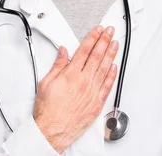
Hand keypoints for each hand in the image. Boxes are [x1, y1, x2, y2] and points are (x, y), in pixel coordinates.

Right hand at [33, 25, 118, 153]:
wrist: (52, 130)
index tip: (98, 30)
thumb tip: (63, 52)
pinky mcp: (97, 102)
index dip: (92, 38)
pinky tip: (114, 67)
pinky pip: (107, 85)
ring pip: (105, 68)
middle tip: (110, 31)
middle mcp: (84, 81)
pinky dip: (112, 75)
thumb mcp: (46, 82)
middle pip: (97, 56)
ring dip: (111, 54)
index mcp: (71, 74)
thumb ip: (57, 65)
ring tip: (115, 44)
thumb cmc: (48, 109)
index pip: (85, 50)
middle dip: (104, 41)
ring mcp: (92, 92)